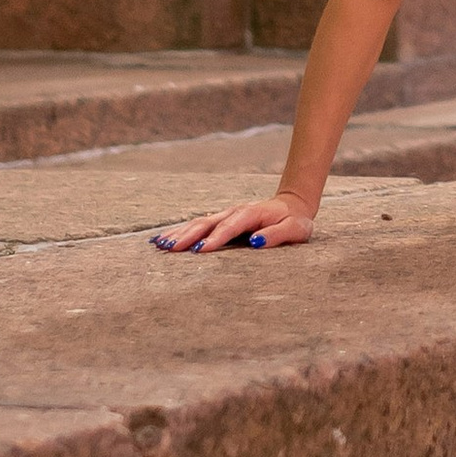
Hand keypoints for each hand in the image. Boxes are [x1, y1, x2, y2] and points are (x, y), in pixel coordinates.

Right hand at [151, 191, 314, 252]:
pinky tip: (163, 240)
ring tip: (160, 244)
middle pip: (207, 223)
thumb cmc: (295, 222)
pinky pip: (197, 226)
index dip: (215, 238)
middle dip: (188, 236)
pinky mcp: (220, 221)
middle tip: (169, 248)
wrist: (292, 206)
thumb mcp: (295, 230)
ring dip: (179, 233)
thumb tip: (256, 242)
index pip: (230, 227)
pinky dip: (180, 232)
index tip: (199, 250)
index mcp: (251, 214)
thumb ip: (278, 235)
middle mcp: (234, 212)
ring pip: (198, 223)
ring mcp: (225, 215)